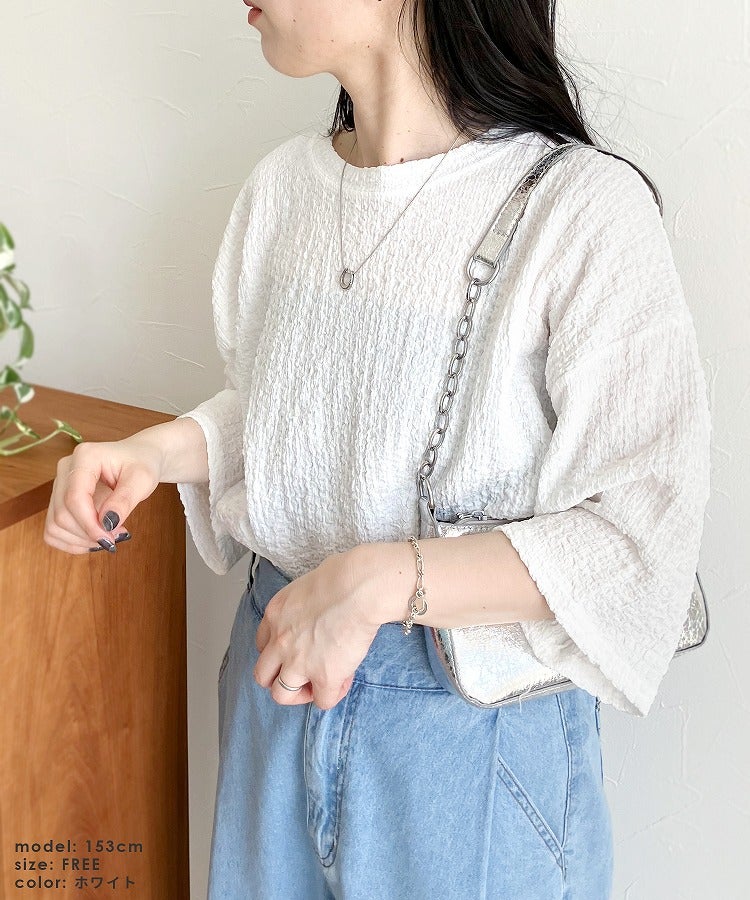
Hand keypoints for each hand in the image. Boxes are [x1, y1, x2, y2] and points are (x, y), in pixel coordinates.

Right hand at [43, 436, 163, 553]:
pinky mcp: (59, 499)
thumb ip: (124, 500)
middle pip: (62, 514)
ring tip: (109, 535)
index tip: (111, 539)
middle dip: (88, 534)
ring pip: (55, 525)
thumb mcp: (143, 479)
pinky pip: (54, 529)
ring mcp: (59, 484)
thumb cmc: (142, 463)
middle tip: (116, 536)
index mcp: (85, 457)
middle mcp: (66, 469)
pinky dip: (72, 541)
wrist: (139, 457)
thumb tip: (106, 524)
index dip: (90, 524)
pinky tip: (94, 538)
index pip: (75, 497)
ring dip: (81, 540)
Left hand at [253, 547, 382, 709]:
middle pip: (262, 675)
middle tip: (303, 671)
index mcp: (275, 615)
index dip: (279, 651)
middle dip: (280, 677)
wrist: (359, 588)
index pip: (262, 644)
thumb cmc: (343, 575)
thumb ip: (303, 604)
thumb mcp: (307, 585)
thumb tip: (320, 607)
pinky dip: (333, 694)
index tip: (298, 647)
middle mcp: (280, 641)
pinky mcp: (324, 676)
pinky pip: (323, 701)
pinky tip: (344, 679)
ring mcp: (299, 662)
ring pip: (281, 695)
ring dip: (299, 693)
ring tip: (319, 684)